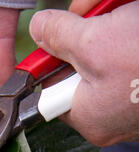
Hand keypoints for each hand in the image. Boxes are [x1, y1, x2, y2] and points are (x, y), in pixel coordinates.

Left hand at [30, 2, 138, 145]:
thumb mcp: (95, 43)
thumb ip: (60, 37)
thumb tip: (40, 30)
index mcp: (88, 117)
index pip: (51, 92)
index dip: (52, 60)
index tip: (57, 38)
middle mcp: (109, 119)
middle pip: (82, 70)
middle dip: (87, 35)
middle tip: (98, 16)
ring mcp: (132, 108)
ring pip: (108, 61)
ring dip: (113, 31)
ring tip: (126, 18)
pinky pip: (130, 65)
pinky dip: (131, 40)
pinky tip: (137, 30)